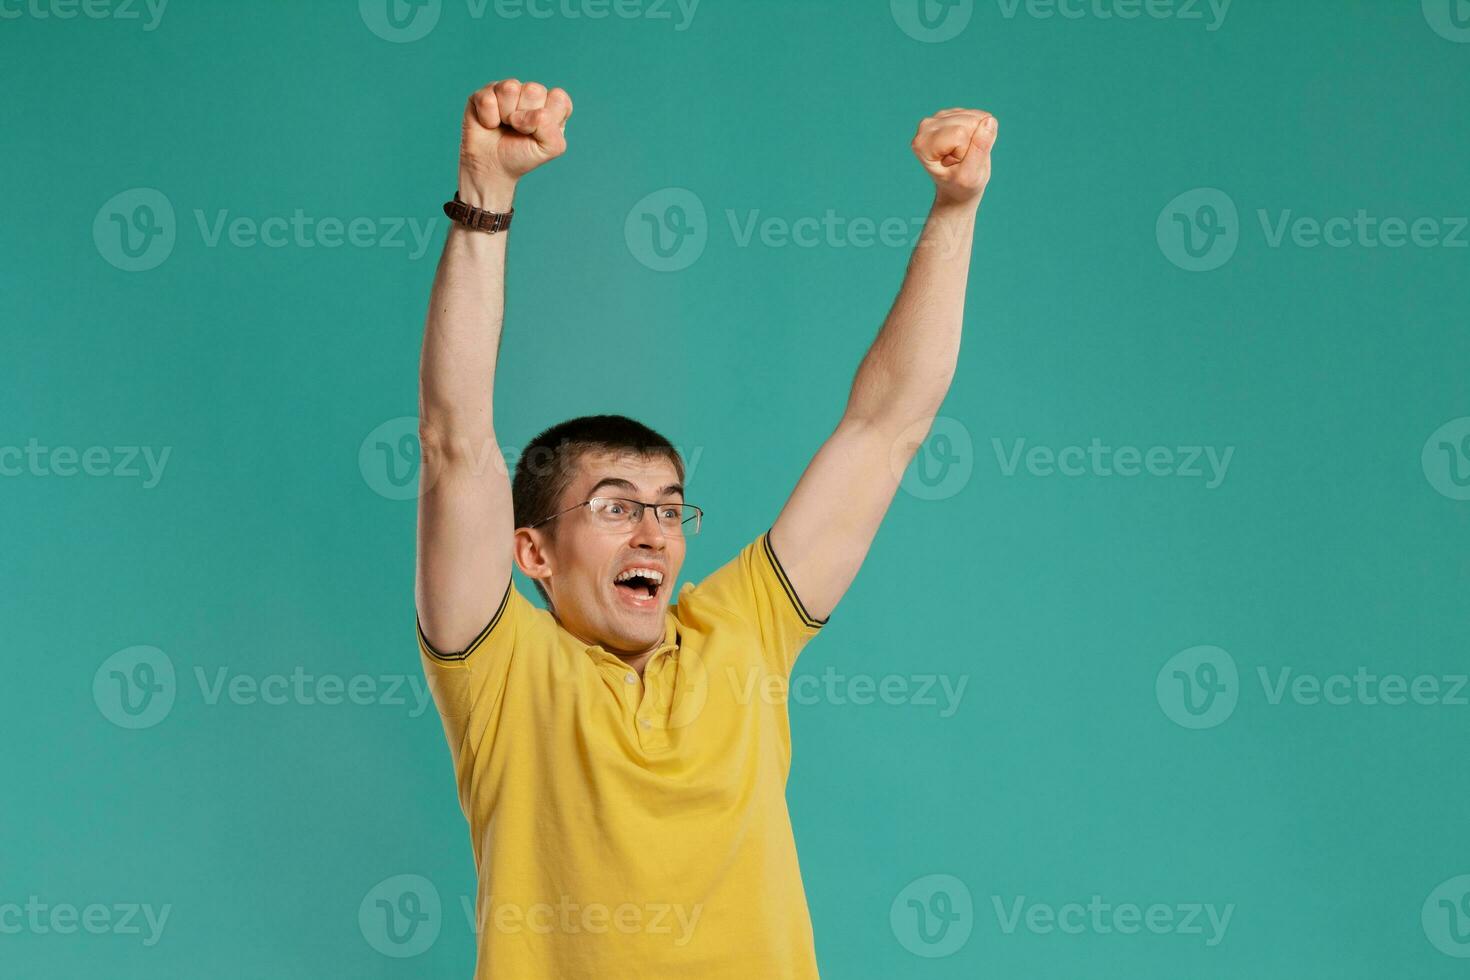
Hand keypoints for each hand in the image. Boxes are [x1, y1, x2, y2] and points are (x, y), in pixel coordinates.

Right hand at [459, 79, 572, 207]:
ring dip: (506, 115)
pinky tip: (490, 124)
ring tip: (505, 125)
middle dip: (525, 118)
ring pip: (510, 88)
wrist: (492, 166)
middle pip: (534, 90)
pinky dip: (488, 119)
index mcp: (553, 104)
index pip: (559, 97)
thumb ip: (551, 129)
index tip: (538, 133)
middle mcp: (532, 93)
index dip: (548, 119)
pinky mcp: (485, 92)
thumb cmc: (522, 155)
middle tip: (519, 130)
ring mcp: (507, 90)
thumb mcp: (549, 148)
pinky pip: (487, 99)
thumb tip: (529, 114)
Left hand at [910, 108, 997, 207]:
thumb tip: (990, 120)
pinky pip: (979, 116)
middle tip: (962, 159)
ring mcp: (938, 117)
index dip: (965, 151)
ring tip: (964, 153)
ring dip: (976, 136)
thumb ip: (979, 148)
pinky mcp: (953, 113)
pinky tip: (968, 144)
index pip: (960, 134)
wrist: (957, 187)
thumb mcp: (971, 175)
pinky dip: (979, 131)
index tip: (956, 164)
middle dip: (972, 142)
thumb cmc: (961, 186)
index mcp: (923, 143)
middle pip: (968, 121)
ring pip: (975, 117)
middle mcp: (926, 126)